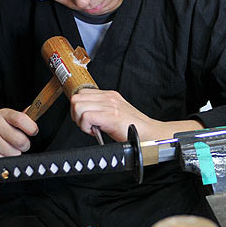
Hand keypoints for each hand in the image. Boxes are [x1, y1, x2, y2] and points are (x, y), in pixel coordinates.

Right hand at [0, 108, 38, 159]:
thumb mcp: (10, 121)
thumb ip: (24, 117)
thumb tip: (35, 108)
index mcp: (3, 114)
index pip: (21, 119)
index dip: (32, 128)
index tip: (33, 131)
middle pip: (21, 140)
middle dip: (24, 145)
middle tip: (17, 144)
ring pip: (15, 153)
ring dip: (14, 154)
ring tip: (6, 149)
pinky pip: (6, 161)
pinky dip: (6, 161)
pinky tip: (0, 154)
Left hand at [70, 89, 202, 141]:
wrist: (149, 134)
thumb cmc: (133, 128)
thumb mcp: (115, 113)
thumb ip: (102, 110)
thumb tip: (85, 115)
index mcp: (109, 95)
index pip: (82, 92)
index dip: (79, 107)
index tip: (86, 119)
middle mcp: (108, 97)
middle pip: (76, 98)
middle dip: (76, 114)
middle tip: (86, 124)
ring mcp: (109, 105)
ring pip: (77, 105)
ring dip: (80, 120)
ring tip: (92, 128)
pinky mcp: (110, 116)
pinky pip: (85, 117)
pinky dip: (86, 127)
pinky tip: (96, 131)